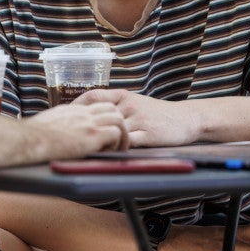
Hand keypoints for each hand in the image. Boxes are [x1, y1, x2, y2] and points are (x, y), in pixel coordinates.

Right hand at [25, 101, 128, 155]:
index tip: (104, 130)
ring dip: (122, 134)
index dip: (104, 117)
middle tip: (117, 140)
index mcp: (72, 110)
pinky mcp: (92, 136)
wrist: (29, 139)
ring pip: (119, 119)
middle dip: (118, 123)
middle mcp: (83, 113)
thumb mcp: (47, 123)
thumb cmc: (30, 136)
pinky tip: (108, 152)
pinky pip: (116, 133)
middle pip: (112, 108)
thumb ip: (57, 124)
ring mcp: (88, 123)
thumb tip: (54, 132)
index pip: (97, 105)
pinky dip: (117, 143)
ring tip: (118, 148)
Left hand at [74, 89, 194, 146]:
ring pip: (111, 128)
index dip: (77, 104)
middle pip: (98, 113)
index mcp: (123, 95)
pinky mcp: (148, 134)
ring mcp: (138, 119)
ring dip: (96, 139)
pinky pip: (127, 142)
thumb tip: (89, 112)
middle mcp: (129, 105)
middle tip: (67, 134)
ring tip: (81, 147)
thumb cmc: (156, 113)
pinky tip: (104, 155)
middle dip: (82, 124)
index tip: (65, 114)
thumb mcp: (134, 102)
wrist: (184, 118)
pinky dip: (114, 148)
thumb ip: (115, 105)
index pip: (94, 95)